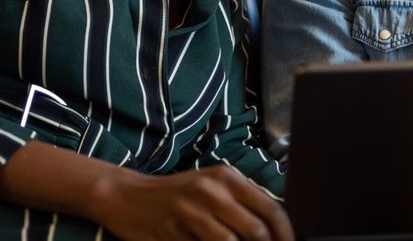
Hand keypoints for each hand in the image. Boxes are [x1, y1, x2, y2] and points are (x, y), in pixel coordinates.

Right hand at [92, 164, 293, 240]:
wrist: (126, 196)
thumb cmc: (176, 195)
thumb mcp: (212, 188)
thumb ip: (243, 204)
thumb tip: (275, 230)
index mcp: (227, 177)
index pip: (271, 209)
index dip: (286, 236)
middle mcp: (211, 190)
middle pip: (255, 231)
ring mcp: (190, 212)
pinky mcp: (173, 232)